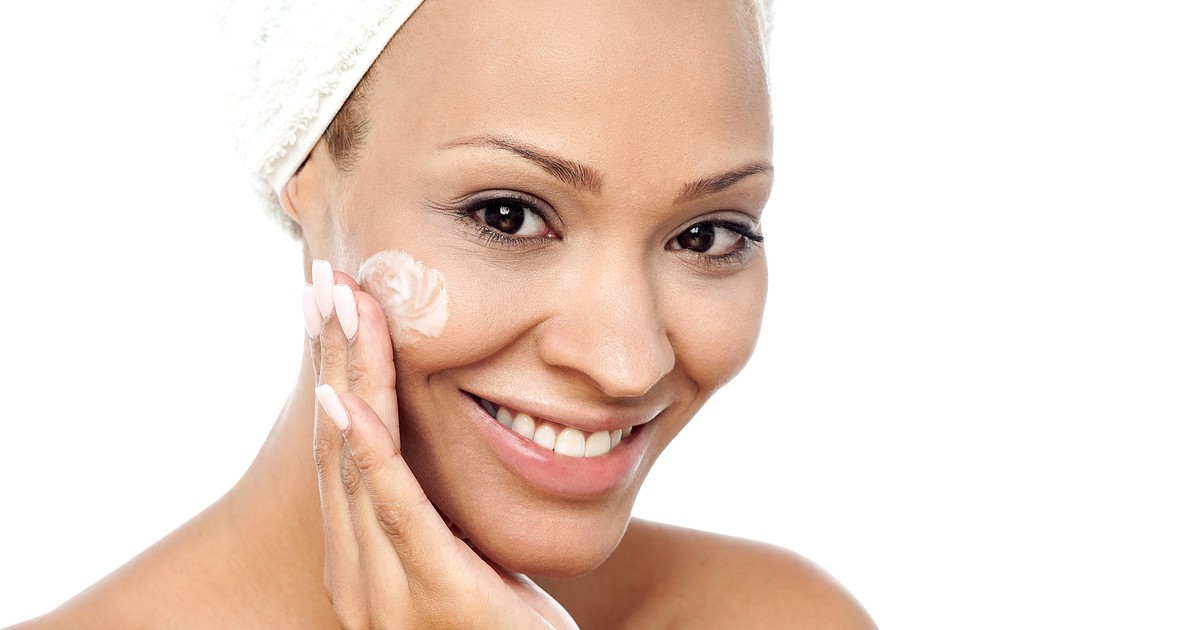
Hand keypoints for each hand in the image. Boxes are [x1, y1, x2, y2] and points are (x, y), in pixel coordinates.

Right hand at [303, 259, 577, 628]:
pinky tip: (350, 401)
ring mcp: (385, 589)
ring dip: (347, 375)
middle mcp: (358, 571)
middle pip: (338, 440)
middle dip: (332, 355)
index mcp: (363, 559)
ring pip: (356, 459)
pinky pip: (394, 508)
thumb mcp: (463, 567)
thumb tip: (431, 460)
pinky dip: (368, 450)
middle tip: (322, 281)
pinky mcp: (431, 594)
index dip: (335, 371)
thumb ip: (434, 523)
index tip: (330, 307)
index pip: (344, 446)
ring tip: (340, 308)